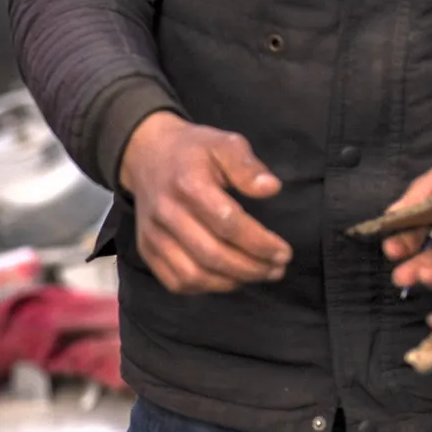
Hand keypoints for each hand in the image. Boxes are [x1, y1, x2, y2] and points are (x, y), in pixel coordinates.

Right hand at [117, 112, 291, 293]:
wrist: (147, 156)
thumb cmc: (194, 151)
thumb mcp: (224, 143)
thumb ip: (248, 166)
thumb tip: (271, 189)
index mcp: (188, 184)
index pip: (227, 223)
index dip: (259, 243)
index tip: (283, 252)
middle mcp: (167, 214)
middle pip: (211, 254)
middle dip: (250, 268)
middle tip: (276, 270)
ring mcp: (153, 236)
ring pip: (193, 275)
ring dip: (231, 282)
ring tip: (257, 276)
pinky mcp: (147, 251)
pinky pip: (176, 282)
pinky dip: (206, 288)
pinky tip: (229, 279)